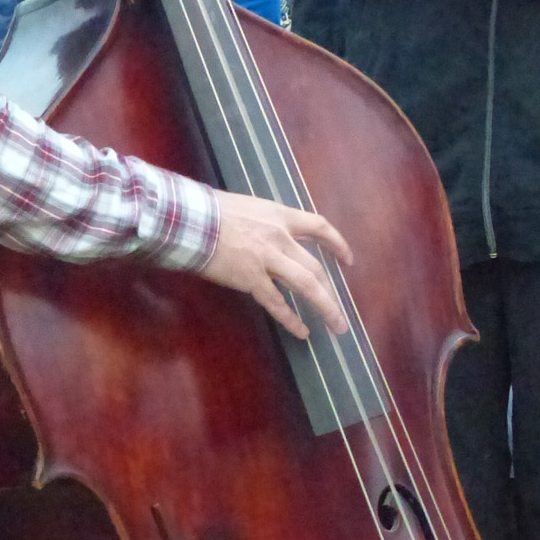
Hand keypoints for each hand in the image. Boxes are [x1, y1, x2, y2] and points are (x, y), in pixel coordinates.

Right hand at [198, 192, 352, 338]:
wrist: (192, 221)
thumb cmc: (213, 212)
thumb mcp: (250, 208)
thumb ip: (267, 223)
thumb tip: (274, 236)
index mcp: (281, 217)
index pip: (320, 227)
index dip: (337, 244)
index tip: (348, 260)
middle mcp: (281, 238)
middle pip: (317, 267)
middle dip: (333, 292)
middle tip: (342, 312)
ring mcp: (268, 259)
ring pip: (307, 285)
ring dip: (326, 307)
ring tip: (336, 326)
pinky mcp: (251, 278)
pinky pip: (277, 302)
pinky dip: (291, 319)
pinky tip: (302, 331)